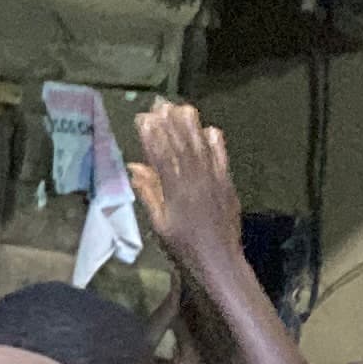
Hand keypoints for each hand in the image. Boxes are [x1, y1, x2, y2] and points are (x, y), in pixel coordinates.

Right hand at [126, 104, 243, 269]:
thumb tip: (134, 167)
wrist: (219, 260)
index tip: (143, 118)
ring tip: (181, 108)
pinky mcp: (228, 183)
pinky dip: (215, 141)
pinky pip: (221, 156)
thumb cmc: (183, 247)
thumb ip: (149, 192)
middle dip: (170, 122)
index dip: (152, 135)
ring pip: (201, 146)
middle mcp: (196, 180)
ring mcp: (215, 179)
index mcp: (176, 191)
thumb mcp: (159, 223)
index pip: (162, 155)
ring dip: (191, 125)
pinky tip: (209, 129)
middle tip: (161, 104)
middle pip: (182, 144)